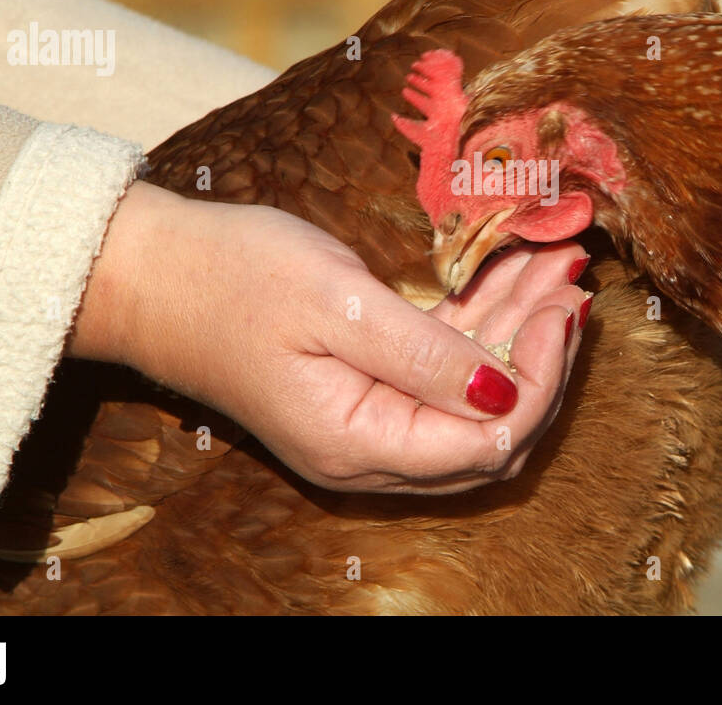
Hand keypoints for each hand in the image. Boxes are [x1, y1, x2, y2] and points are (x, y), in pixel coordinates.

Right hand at [68, 181, 589, 492]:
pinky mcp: (360, 390)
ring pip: (471, 398)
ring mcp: (364, 423)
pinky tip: (509, 280)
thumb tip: (505, 392)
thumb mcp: (337, 305)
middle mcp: (368, 450)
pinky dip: (480, 329)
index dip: (541, 379)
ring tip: (556, 271)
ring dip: (518, 336)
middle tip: (573, 288)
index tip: (561, 309)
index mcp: (360, 442)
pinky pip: (439, 374)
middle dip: (544, 360)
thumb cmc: (231, 278)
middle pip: (491, 429)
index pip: (489, 439)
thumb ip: (424, 356)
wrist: (148, 273)